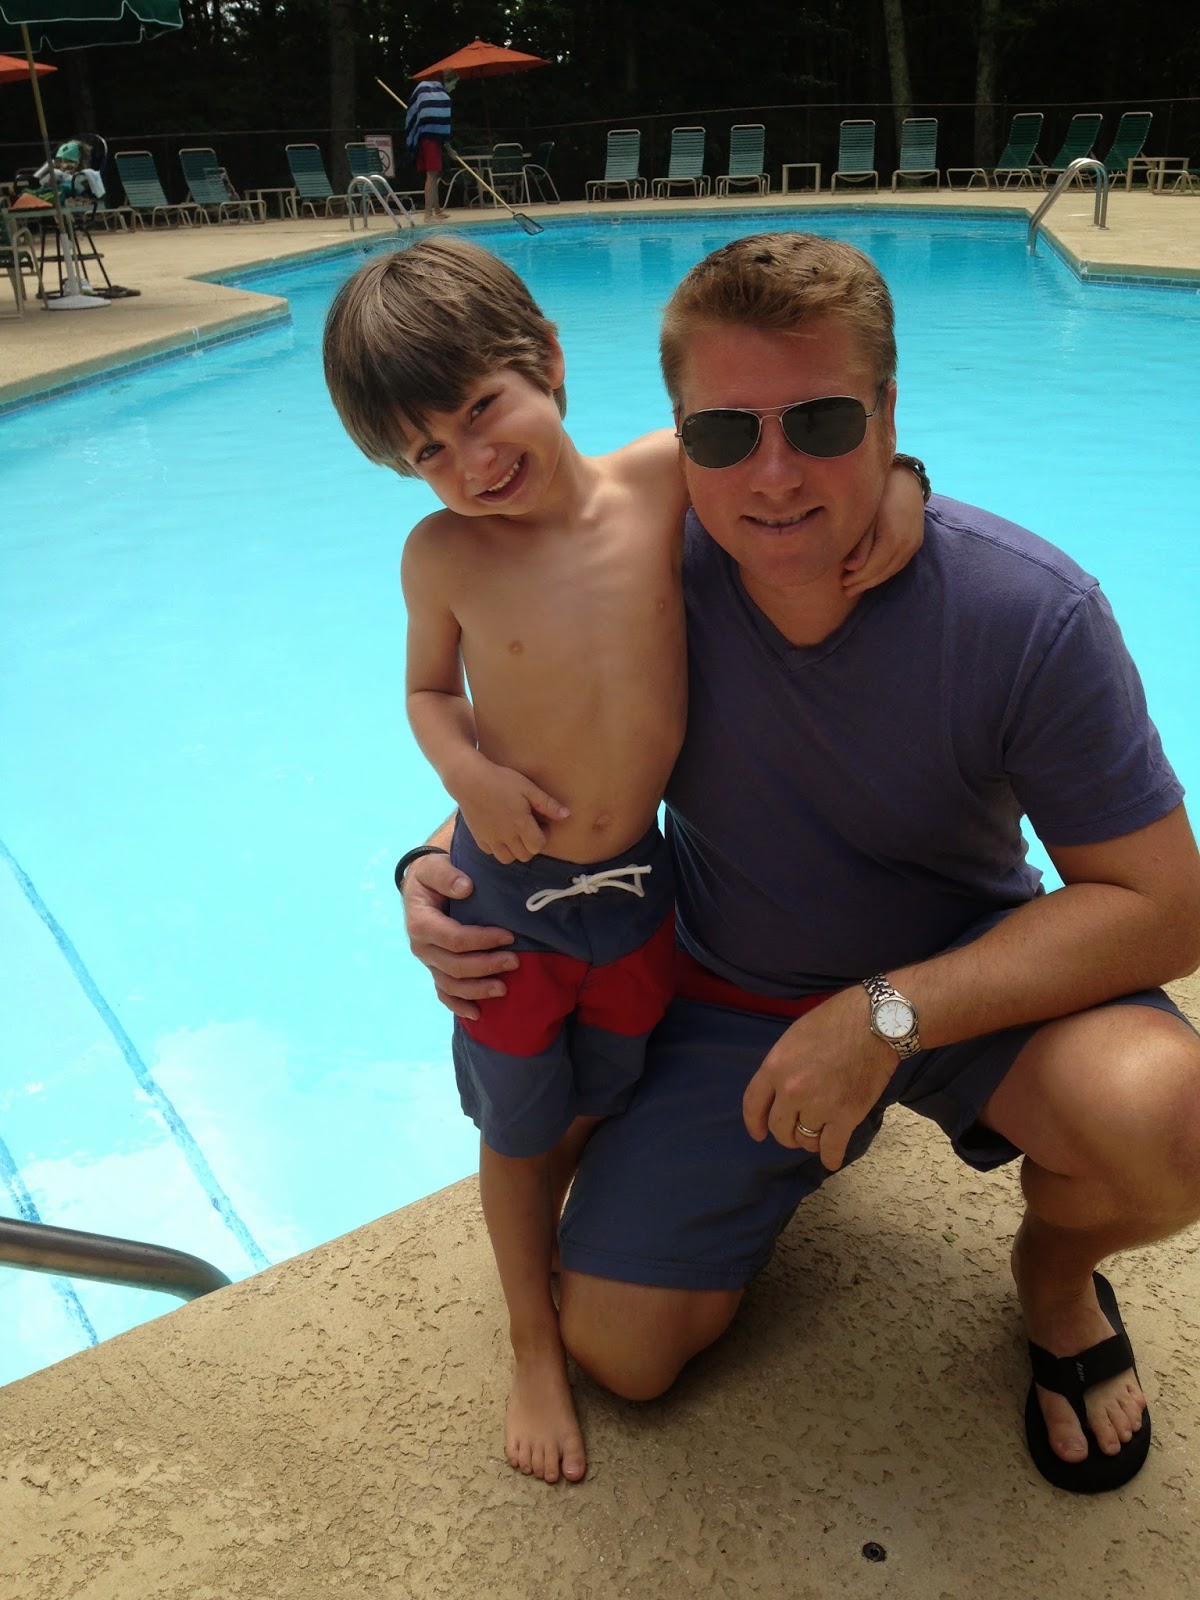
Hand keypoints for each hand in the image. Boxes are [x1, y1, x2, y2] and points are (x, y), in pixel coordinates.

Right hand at [404, 850, 517, 1020]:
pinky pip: (443, 993)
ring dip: (477, 990)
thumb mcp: (434, 866)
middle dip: (486, 966)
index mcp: (420, 923)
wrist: (423, 885)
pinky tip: (477, 1014)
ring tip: (503, 990)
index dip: (481, 940)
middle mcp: (421, 947)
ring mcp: (428, 961)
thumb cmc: (433, 874)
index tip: (509, 936)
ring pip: (450, 985)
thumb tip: (465, 888)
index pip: (453, 938)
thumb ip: (446, 875)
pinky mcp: (435, 969)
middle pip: (454, 966)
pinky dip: (459, 1006)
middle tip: (515, 962)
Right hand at [457, 765, 568, 862]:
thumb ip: (547, 804)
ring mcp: (490, 839)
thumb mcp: (527, 787)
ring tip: (514, 834)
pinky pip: (491, 853)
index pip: (538, 846)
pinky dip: (498, 848)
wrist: (468, 779)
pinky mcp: (478, 838)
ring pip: (507, 859)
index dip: (543, 837)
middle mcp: (505, 836)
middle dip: (530, 845)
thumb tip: (567, 815)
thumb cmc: (500, 780)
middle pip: (525, 856)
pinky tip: (499, 832)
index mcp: (520, 824)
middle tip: (528, 828)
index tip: (540, 824)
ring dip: (514, 850)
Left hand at [741, 988, 897, 1169]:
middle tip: (797, 1129)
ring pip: (804, 1140)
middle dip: (786, 1133)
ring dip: (810, 1141)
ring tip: (818, 1135)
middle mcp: (791, 1091)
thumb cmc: (836, 1021)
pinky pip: (832, 1148)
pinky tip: (831, 1159)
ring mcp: (818, 1106)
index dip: (754, 1124)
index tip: (758, 1134)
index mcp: (775, 1067)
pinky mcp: (846, 1117)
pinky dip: (831, 1157)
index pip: (753, 1105)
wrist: (875, 1023)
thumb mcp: (794, 1037)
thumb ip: (783, 1066)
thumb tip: (780, 1090)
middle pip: (779, 1128)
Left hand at [841, 461, 925, 596]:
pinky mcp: (916, 542)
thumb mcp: (866, 516)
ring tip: (856, 586)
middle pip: (883, 572)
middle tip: (845, 590)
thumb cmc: (880, 494)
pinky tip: (872, 575)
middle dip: (863, 583)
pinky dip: (884, 572)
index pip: (873, 567)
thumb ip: (861, 544)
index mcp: (893, 537)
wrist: (906, 479)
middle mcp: (907, 544)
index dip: (857, 579)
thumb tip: (851, 568)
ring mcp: (914, 544)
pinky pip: (899, 564)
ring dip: (874, 580)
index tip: (841, 584)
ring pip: (892, 570)